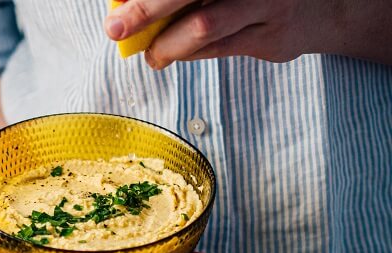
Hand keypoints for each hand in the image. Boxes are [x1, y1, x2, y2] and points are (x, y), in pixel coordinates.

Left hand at [105, 0, 342, 67]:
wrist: (329, 6)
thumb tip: (132, 2)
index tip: (119, 0)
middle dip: (146, 9)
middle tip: (116, 27)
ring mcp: (269, 5)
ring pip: (204, 27)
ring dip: (167, 45)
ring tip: (151, 54)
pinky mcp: (273, 40)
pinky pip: (217, 50)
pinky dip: (188, 53)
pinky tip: (173, 53)